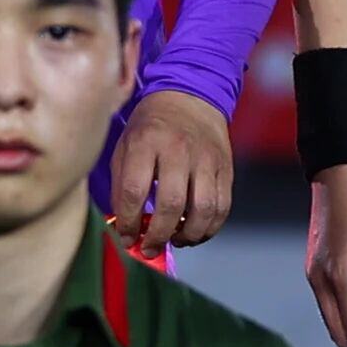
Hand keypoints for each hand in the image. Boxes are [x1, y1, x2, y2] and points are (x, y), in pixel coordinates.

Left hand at [103, 92, 234, 252]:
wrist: (188, 98)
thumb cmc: (150, 129)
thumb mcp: (125, 146)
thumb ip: (121, 185)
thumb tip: (124, 227)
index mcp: (145, 142)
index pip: (134, 191)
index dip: (129, 222)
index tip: (126, 237)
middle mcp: (178, 149)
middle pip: (171, 204)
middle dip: (158, 235)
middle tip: (150, 248)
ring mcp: (206, 158)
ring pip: (203, 209)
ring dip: (187, 235)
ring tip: (174, 241)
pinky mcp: (226, 167)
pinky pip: (222, 206)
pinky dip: (209, 228)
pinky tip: (194, 233)